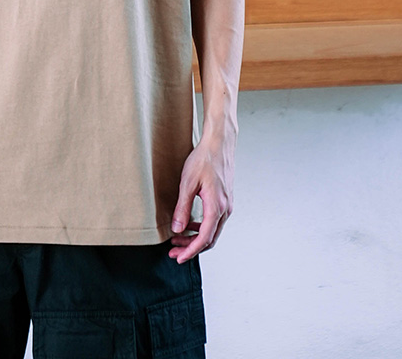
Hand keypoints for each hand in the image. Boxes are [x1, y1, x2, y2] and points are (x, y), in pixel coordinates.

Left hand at [168, 137, 234, 263]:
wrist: (219, 144)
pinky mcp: (225, 201)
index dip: (190, 251)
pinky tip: (189, 225)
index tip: (178, 258)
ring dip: (195, 239)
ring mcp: (227, 206)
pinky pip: (214, 221)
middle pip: (209, 239)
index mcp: (216, 207)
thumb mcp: (188, 183)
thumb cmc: (204, 159)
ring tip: (177, 240)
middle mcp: (225, 210)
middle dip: (191, 248)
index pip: (204, 239)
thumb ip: (182, 208)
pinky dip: (201, 228)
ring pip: (212, 231)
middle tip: (173, 253)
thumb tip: (177, 229)